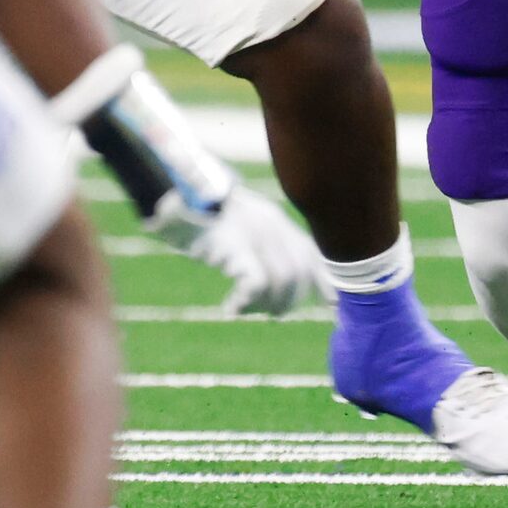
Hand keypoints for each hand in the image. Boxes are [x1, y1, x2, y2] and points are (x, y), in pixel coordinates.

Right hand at [150, 183, 333, 316]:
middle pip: (299, 273)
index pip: (313, 256)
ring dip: (265, 305)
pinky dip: (246, 302)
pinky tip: (231, 308)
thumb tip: (290, 278)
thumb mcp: (243, 227)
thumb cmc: (207, 216)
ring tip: (244, 307)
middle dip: (288, 301)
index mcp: (278, 221)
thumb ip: (269, 247)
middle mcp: (272, 225)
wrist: (175, 195)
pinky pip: (256, 282)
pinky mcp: (234, 245)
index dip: (324, 285)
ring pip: (282, 281)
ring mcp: (254, 233)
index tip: (331, 308)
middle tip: (269, 312)